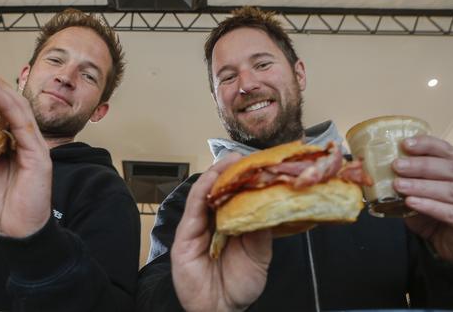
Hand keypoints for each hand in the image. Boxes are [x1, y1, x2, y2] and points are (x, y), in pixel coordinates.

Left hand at [0, 64, 51, 238]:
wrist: (15, 231)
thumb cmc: (0, 203)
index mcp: (11, 143)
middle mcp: (24, 140)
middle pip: (9, 105)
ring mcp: (34, 145)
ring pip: (18, 109)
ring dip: (0, 88)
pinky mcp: (39, 155)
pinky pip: (24, 125)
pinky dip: (10, 107)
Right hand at [171, 153, 271, 311]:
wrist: (220, 310)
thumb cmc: (238, 284)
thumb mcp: (259, 256)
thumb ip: (260, 231)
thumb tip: (267, 203)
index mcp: (233, 224)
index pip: (237, 196)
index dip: (244, 179)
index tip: (257, 164)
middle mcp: (214, 222)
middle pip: (219, 191)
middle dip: (229, 171)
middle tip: (242, 157)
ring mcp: (198, 227)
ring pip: (204, 194)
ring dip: (214, 175)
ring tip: (228, 161)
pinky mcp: (185, 235)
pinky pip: (193, 209)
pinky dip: (201, 191)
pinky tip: (210, 180)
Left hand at [392, 135, 452, 261]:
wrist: (451, 247)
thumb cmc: (435, 217)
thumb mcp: (420, 196)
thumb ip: (408, 183)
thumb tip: (379, 172)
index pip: (447, 151)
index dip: (428, 145)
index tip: (405, 143)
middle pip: (452, 168)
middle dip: (421, 165)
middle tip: (396, 166)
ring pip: (452, 190)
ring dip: (422, 186)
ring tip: (399, 185)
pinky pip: (452, 213)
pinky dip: (431, 206)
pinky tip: (412, 202)